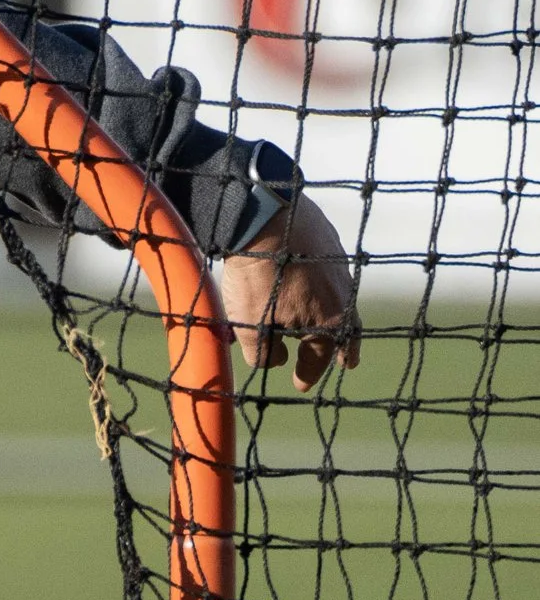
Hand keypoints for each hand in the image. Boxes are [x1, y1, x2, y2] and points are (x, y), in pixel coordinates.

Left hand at [216, 193, 359, 390]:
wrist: (265, 214)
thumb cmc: (258, 274)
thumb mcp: (251, 322)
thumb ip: (262, 350)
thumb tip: (273, 360)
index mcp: (329, 321)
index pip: (319, 357)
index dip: (307, 373)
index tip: (300, 386)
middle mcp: (342, 295)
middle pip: (346, 330)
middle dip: (343, 349)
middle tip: (348, 362)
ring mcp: (338, 265)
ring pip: (339, 299)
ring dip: (333, 317)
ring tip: (333, 326)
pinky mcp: (327, 240)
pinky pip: (327, 271)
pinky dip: (321, 284)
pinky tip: (312, 281)